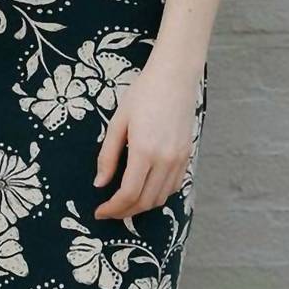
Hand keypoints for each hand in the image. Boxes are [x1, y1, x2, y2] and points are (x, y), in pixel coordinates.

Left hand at [93, 61, 199, 221]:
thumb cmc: (143, 94)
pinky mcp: (188, 156)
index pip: (128, 193)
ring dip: (142, 206)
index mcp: (144, 151)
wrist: (174, 77)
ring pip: (161, 198)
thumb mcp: (117, 123)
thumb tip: (100, 184)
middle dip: (125, 212)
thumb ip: (107, 156)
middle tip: (109, 211)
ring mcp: (180, 159)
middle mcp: (165, 160)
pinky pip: (174, 186)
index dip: (113, 208)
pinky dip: (159, 195)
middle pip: (146, 201)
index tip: (100, 211)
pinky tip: (145, 189)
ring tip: (125, 203)